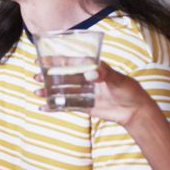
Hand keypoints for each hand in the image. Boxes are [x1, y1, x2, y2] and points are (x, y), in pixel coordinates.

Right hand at [33, 63, 153, 124]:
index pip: (70, 61)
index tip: (41, 59)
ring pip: (62, 90)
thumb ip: (103, 75)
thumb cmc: (128, 89)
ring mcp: (83, 93)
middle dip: (48, 75)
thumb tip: (90, 73)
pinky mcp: (84, 106)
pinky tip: (44, 107)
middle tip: (35, 76)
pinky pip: (66, 105)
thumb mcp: (116, 80)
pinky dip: (55, 106)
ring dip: (49, 91)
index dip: (54, 60)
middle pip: (62, 75)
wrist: (134, 110)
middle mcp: (85, 79)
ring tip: (36, 92)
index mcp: (91, 68)